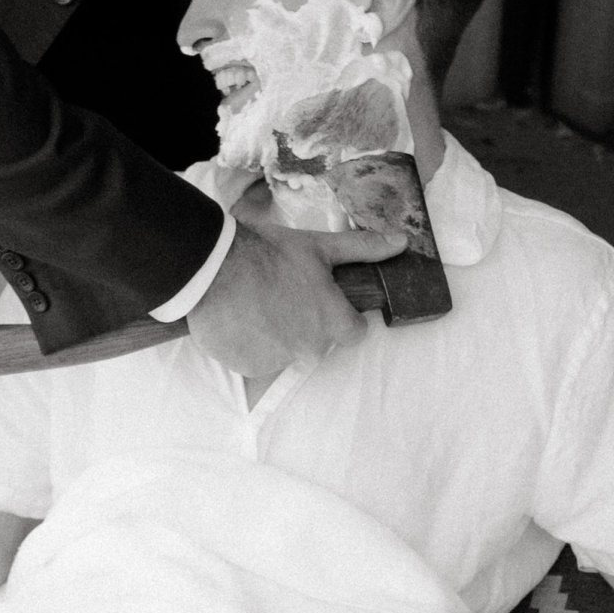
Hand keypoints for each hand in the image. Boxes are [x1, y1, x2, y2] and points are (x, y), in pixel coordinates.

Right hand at [189, 181, 405, 380]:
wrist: (212, 268)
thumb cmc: (269, 254)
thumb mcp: (319, 247)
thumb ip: (362, 249)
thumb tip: (401, 243)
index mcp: (333, 323)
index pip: (353, 332)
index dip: (339, 314)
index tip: (319, 299)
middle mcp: (310, 350)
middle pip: (316, 342)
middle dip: (303, 323)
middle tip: (280, 294)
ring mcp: (278, 362)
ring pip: (285, 351)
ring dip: (275, 333)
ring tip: (255, 304)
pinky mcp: (249, 368)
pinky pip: (256, 359)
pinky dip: (250, 344)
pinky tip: (238, 318)